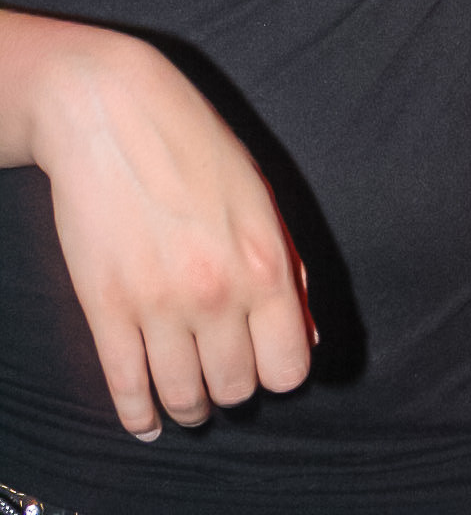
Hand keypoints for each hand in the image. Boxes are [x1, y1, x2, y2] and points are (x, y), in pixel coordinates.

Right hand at [29, 23, 312, 437]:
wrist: (112, 111)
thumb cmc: (195, 145)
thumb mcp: (261, 197)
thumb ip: (289, 269)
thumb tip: (307, 337)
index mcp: (264, 262)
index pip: (288, 368)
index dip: (278, 372)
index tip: (264, 362)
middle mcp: (216, 293)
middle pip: (236, 389)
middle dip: (232, 386)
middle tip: (222, 373)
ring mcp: (157, 304)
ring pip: (184, 397)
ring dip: (189, 406)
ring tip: (189, 400)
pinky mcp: (104, 308)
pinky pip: (125, 388)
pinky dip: (138, 415)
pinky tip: (147, 418)